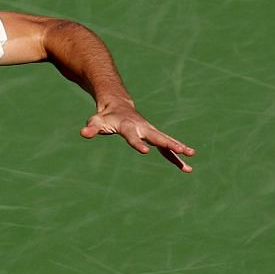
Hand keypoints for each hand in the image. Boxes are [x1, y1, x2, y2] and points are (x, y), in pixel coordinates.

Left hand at [80, 101, 194, 171]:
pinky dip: (176, 157)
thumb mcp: (96, 121)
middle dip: (171, 144)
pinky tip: (186, 167)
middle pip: (158, 137)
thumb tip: (83, 133)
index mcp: (129, 126)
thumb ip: (91, 128)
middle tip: (184, 151)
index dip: (138, 144)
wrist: (118, 105)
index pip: (133, 136)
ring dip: (179, 152)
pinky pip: (166, 148)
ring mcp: (150, 132)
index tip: (146, 152)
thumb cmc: (105, 116)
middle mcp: (143, 128)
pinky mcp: (153, 137)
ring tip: (190, 164)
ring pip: (166, 143)